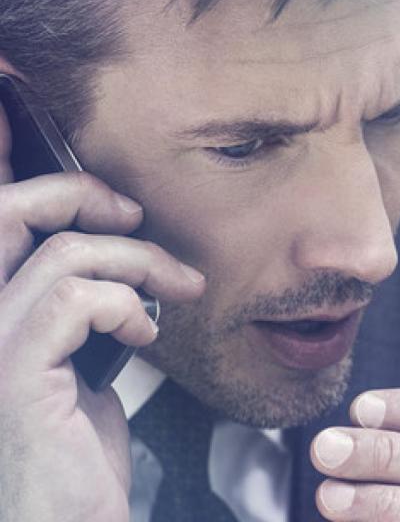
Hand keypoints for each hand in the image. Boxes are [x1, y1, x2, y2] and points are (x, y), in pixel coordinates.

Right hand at [0, 107, 205, 520]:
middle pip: (7, 213)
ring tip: (175, 288)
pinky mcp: (13, 375)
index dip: (11, 169)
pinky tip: (145, 331)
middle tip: (135, 216)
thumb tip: (116, 270)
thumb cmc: (70, 462)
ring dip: (137, 260)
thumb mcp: (74, 371)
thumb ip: (75, 316)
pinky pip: (73, 299)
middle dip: (80, 194)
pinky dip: (125, 303)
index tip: (37, 145)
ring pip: (62, 252)